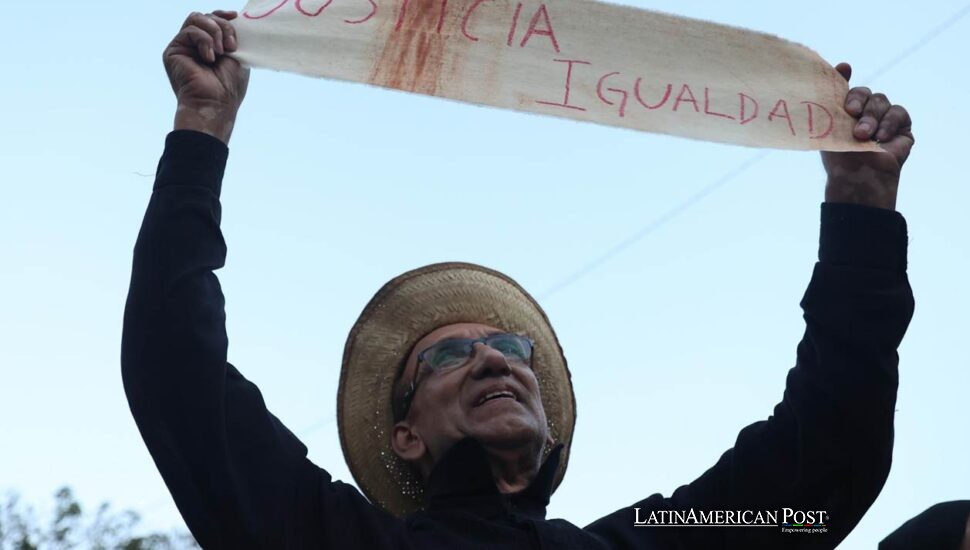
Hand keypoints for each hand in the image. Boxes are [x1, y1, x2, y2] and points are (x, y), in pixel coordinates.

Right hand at [164, 11, 249, 143]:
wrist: (216, 103)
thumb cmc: (229, 87)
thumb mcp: (238, 57)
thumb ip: (232, 37)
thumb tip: (235, 18)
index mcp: (210, 45)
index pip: (212, 19)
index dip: (223, 15)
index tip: (235, 16)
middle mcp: (195, 45)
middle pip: (205, 16)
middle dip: (222, 26)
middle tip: (231, 46)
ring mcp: (183, 46)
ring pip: (196, 18)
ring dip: (214, 31)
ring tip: (222, 52)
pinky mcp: (173, 50)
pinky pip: (190, 31)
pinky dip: (204, 41)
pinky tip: (209, 58)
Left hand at [820, 63, 913, 210]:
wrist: (858, 178)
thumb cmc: (839, 157)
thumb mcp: (831, 127)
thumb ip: (834, 100)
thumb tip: (843, 66)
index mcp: (844, 111)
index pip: (845, 87)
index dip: (844, 75)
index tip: (844, 68)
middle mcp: (864, 111)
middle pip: (865, 92)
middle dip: (858, 100)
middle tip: (852, 113)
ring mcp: (883, 117)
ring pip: (881, 101)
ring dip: (871, 118)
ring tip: (863, 136)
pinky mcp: (901, 126)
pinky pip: (898, 113)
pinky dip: (888, 123)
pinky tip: (881, 137)